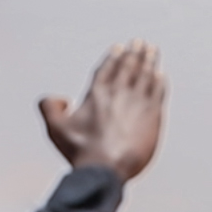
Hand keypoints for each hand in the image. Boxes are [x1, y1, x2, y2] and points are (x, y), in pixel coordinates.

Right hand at [40, 41, 167, 179]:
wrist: (106, 169)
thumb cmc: (81, 151)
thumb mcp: (54, 128)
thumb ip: (50, 107)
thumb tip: (62, 99)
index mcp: (96, 94)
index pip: (107, 69)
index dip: (113, 57)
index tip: (119, 48)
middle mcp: (118, 93)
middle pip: (129, 67)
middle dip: (134, 53)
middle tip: (140, 43)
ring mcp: (138, 103)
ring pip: (146, 75)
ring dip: (149, 61)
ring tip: (152, 50)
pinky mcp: (153, 116)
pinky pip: (158, 92)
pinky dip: (159, 81)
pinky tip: (161, 75)